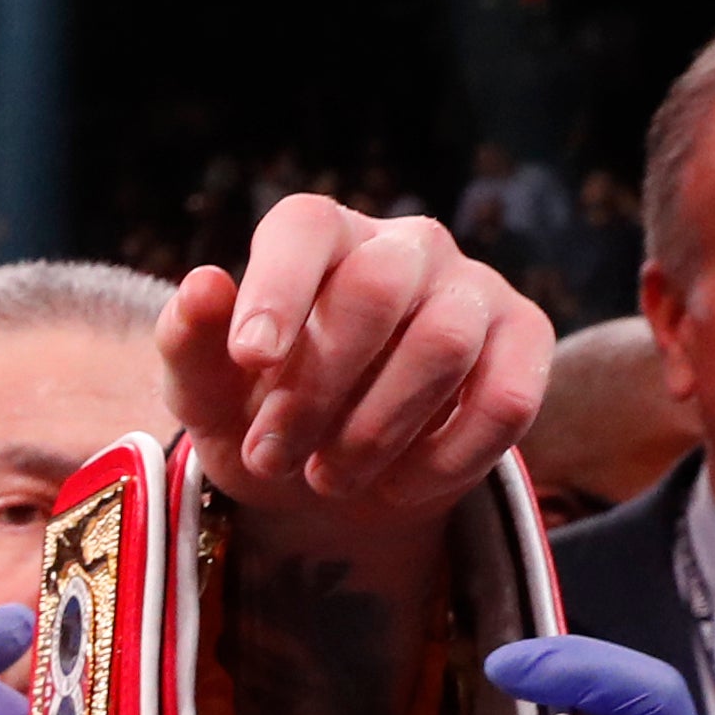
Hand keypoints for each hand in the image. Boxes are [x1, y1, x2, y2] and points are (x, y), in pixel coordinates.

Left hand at [160, 197, 551, 525]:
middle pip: (378, 286)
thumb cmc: (258, 414)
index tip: (251, 360)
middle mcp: (403, 246)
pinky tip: (394, 488)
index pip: (306, 226)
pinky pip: (507, 399)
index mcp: (318, 237)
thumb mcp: (205, 391)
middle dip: (317, 386)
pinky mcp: (525, 342)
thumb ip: (190, 341)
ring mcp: (472, 290)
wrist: (327, 478)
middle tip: (273, 454)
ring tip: (326, 478)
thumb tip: (203, 284)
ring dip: (376, 429)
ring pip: (443, 343)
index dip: (278, 288)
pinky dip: (444, 460)